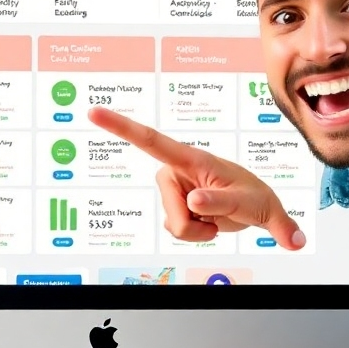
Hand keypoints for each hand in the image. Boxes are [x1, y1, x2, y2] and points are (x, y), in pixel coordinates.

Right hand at [87, 106, 305, 248]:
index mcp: (190, 158)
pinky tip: (207, 222)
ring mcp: (174, 191)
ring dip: (197, 230)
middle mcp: (176, 171)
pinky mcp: (173, 205)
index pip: (150, 140)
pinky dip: (195, 234)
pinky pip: (175, 231)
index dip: (120, 126)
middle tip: (218, 216)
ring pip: (174, 226)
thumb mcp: (248, 202)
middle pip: (173, 214)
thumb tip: (194, 200)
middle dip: (196, 226)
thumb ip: (221, 202)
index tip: (94, 113)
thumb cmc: (255, 196)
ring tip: (215, 218)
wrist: (255, 207)